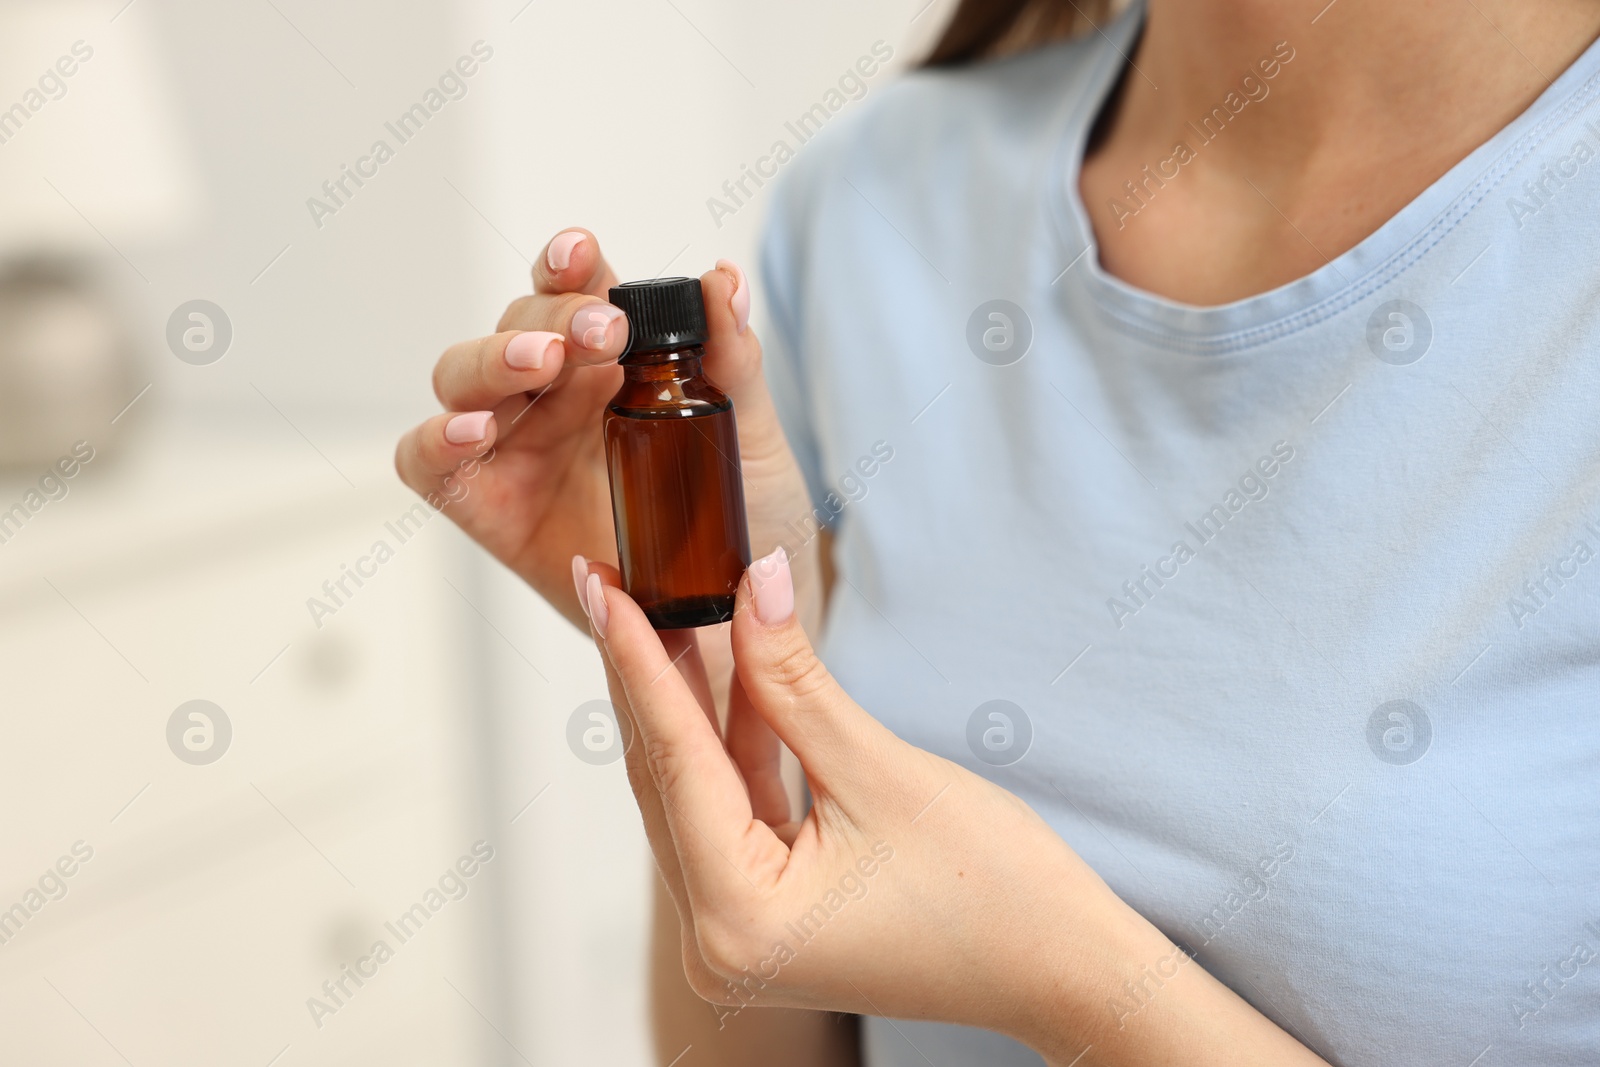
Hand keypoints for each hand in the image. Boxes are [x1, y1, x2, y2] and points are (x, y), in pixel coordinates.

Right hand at [396, 230, 811, 627]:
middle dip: (548, 317)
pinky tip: (471, 431)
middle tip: (600, 331)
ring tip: (538, 365)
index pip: (572, 292)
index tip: (584, 254)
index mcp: (610, 360)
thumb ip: (734, 362)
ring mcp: (516, 447)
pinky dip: (435, 439)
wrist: (739, 614)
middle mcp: (554, 394)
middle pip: (516, 328)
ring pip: (464, 379)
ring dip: (493, 360)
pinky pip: (432, 464)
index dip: (567, 266)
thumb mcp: (751, 437)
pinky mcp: (488, 506)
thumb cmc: (741, 515)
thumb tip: (726, 280)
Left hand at [575, 547, 1104, 1042]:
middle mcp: (719, 940)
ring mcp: (740, 934)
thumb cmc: (996, 892)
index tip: (603, 585)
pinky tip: (730, 674)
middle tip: (611, 581)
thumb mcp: (880, 769)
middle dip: (646, 674)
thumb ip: (797, 680)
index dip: (637, 660)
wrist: (1062, 966)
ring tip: (663, 609)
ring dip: (690, 704)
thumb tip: (753, 583)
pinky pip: (732, 812)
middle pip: (666, 778)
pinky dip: (734, 746)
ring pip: (694, 792)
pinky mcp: (767, 916)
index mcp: (739, 918)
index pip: (672, 760)